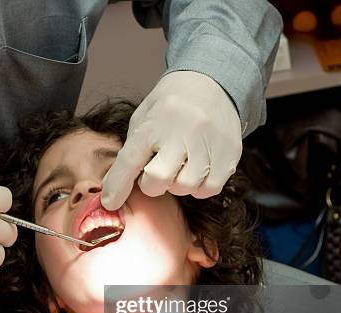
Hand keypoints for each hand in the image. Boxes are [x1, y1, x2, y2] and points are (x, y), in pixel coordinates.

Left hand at [101, 71, 241, 208]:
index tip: (111, 202)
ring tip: (179, 165)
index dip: (117, 186)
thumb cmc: (170, 106)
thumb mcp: (143, 119)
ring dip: (177, 184)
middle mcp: (182, 132)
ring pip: (186, 187)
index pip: (130, 161)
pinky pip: (209, 188)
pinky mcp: (229, 153)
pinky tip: (197, 170)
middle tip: (156, 169)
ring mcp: (208, 143)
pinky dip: (200, 186)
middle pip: (159, 180)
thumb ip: (130, 152)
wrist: (212, 82)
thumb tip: (114, 189)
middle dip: (153, 183)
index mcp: (154, 123)